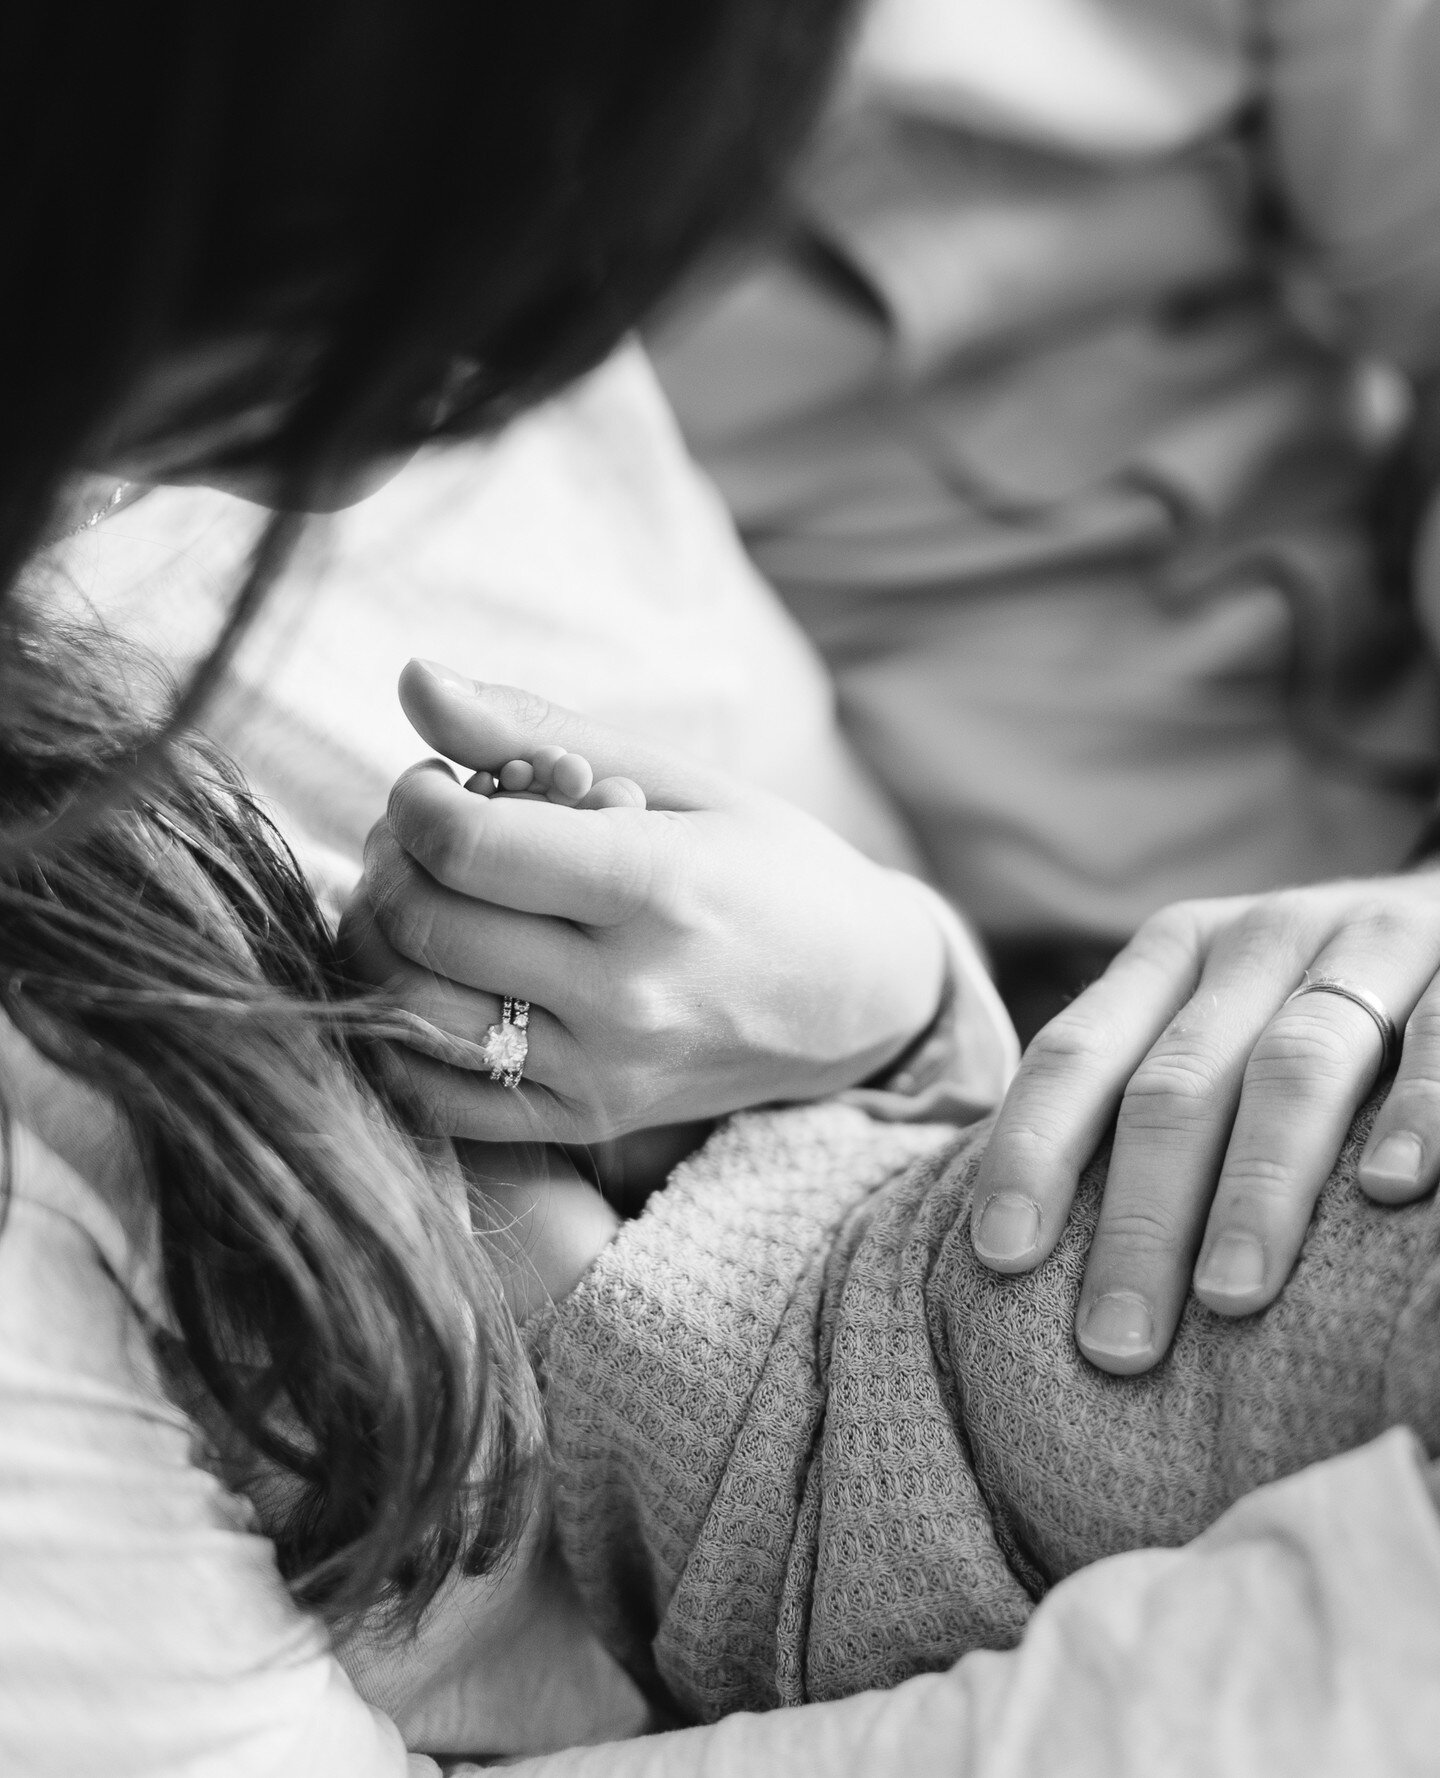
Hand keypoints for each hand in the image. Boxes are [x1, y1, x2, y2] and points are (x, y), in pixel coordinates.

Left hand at [341, 661, 946, 1141]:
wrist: (862, 997)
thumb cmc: (772, 869)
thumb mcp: (683, 778)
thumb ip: (540, 728)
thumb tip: (413, 681)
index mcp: (660, 887)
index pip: (470, 848)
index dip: (418, 801)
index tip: (434, 782)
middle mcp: (629, 995)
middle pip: (430, 927)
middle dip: (395, 863)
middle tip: (422, 836)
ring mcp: (605, 1071)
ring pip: (416, 1015)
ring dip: (385, 944)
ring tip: (426, 900)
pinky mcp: (588, 1122)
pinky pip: (441, 1098)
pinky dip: (402, 1036)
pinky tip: (431, 979)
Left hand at [968, 875, 1439, 1372]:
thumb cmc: (1318, 1007)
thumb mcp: (1222, 1019)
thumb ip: (1145, 1100)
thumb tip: (1025, 1250)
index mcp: (1172, 956)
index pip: (1074, 1053)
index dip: (1031, 1152)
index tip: (1000, 1258)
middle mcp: (1256, 941)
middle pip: (1174, 1084)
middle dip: (1138, 1218)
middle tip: (1117, 1341)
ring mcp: (1364, 944)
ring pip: (1294, 1067)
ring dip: (1258, 1186)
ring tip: (1228, 1294)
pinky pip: (1439, 1041)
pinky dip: (1415, 1113)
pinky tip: (1388, 1190)